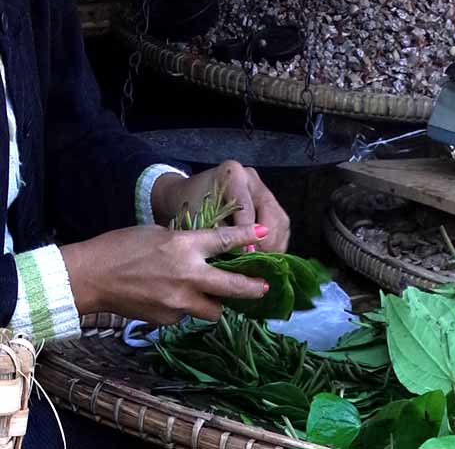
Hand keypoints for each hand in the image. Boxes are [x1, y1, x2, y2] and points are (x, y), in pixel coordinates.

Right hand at [60, 224, 268, 323]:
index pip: (225, 241)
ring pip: (215, 310)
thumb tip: (209, 251)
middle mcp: (188, 276)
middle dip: (254, 289)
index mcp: (184, 246)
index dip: (248, 238)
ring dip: (217, 303)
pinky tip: (172, 298)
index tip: (265, 236)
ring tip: (213, 296)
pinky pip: (189, 315)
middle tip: (265, 288)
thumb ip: (187, 243)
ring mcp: (179, 302)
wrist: (90, 278)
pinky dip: (188, 308)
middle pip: (233, 287)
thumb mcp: (159, 233)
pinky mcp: (169, 319)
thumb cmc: (121, 247)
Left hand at [153, 161, 289, 252]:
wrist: (187, 194)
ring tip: (265, 263)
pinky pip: (281, 225)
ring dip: (275, 244)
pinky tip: (268, 257)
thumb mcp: (197, 216)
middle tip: (258, 263)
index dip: (247, 235)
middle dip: (266, 242)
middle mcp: (252, 178)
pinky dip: (277, 243)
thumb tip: (241, 256)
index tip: (246, 256)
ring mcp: (263, 189)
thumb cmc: (188, 205)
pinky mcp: (271, 202)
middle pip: (270, 214)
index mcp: (233, 174)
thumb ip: (219, 233)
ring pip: (280, 220)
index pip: (246, 209)